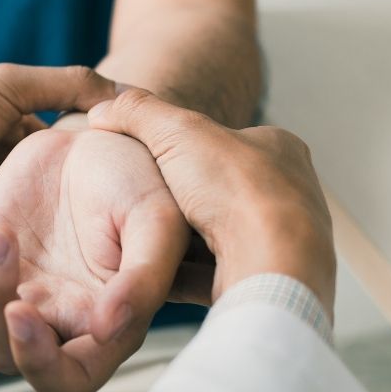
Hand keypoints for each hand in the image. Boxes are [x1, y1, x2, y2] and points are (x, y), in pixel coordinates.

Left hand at [0, 64, 117, 266]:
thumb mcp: (6, 86)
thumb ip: (66, 85)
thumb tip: (126, 93)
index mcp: (27, 138)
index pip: (84, 158)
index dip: (115, 172)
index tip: (154, 189)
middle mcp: (17, 178)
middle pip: (71, 203)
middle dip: (97, 220)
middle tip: (137, 240)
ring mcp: (0, 216)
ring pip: (48, 238)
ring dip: (66, 248)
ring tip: (102, 267)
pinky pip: (15, 264)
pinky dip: (34, 266)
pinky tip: (64, 279)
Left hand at [0, 127, 189, 391]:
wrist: (90, 137)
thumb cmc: (135, 175)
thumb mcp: (154, 218)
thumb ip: (144, 278)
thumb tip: (107, 331)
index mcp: (102, 322)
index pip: (66, 382)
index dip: (39, 364)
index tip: (21, 309)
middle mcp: (54, 319)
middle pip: (5, 358)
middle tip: (1, 237)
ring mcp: (13, 294)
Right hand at [86, 87, 335, 338]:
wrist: (273, 267)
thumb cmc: (238, 191)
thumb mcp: (179, 131)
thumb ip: (138, 113)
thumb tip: (101, 111)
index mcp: (280, 150)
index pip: (228, 140)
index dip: (188, 147)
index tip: (155, 157)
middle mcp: (288, 195)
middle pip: (219, 192)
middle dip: (183, 199)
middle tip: (146, 203)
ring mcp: (279, 241)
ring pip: (218, 235)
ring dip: (183, 241)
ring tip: (146, 239)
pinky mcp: (264, 280)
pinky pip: (215, 275)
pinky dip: (185, 275)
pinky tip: (158, 274)